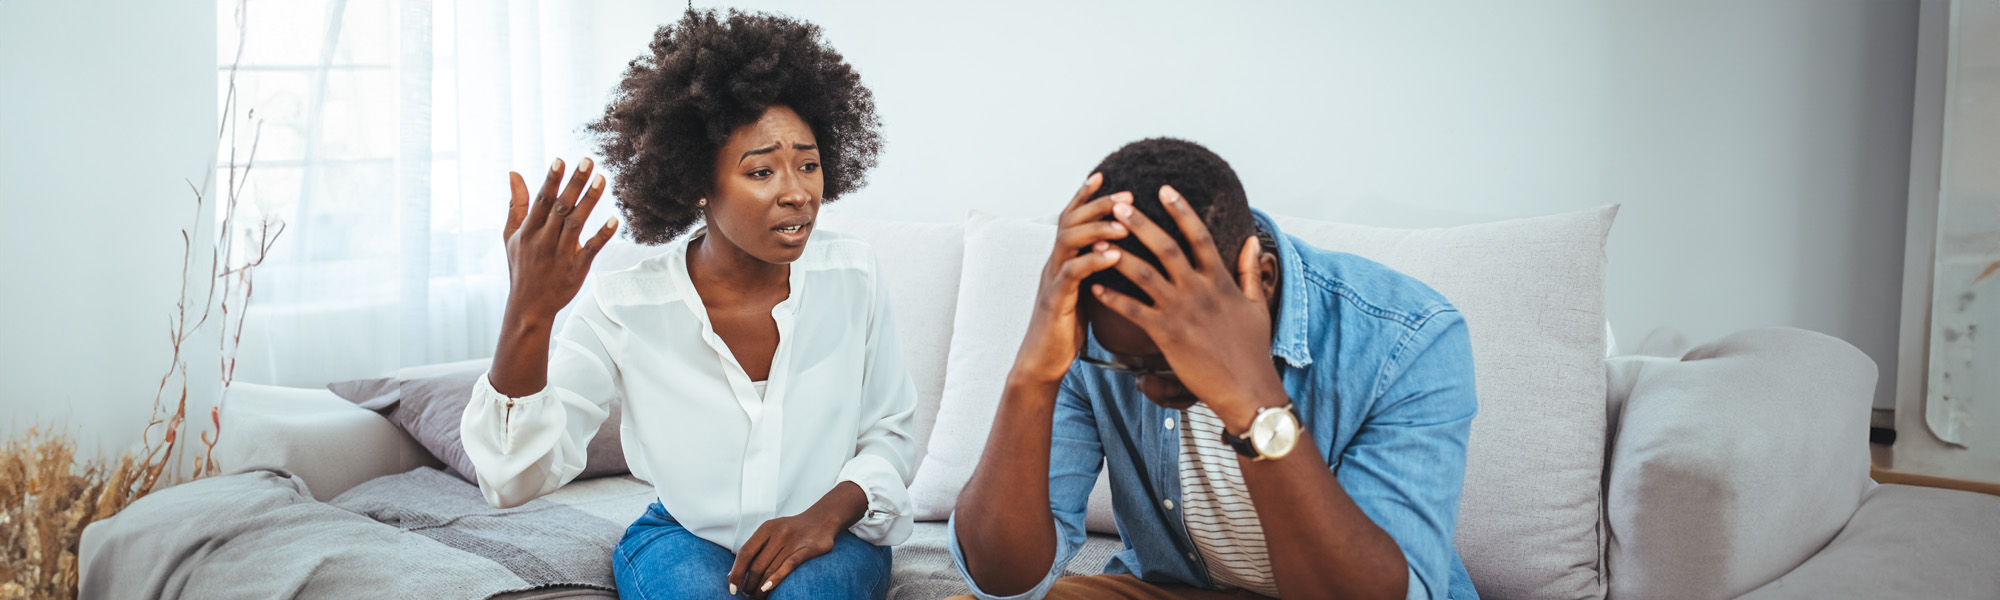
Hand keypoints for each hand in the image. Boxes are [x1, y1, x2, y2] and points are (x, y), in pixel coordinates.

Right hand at [503, 157, 619, 322]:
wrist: (529, 306)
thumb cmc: (521, 266)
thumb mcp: (511, 235)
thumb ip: (516, 204)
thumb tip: (514, 173)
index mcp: (529, 231)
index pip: (541, 201)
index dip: (551, 180)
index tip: (560, 160)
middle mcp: (544, 241)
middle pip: (560, 207)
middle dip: (574, 183)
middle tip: (587, 160)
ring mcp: (561, 255)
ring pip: (576, 224)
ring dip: (590, 201)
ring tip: (601, 179)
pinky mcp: (577, 269)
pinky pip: (591, 249)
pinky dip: (603, 235)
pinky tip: (615, 220)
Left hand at [726, 502, 848, 597]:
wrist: (823, 519)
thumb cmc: (793, 530)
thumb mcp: (772, 533)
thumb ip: (755, 550)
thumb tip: (732, 575)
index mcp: (767, 528)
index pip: (745, 552)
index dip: (736, 572)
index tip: (732, 587)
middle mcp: (779, 532)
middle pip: (757, 564)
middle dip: (749, 584)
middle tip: (747, 595)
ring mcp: (794, 540)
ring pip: (771, 569)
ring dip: (761, 588)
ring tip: (757, 597)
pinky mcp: (808, 548)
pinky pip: (789, 566)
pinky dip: (777, 578)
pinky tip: (768, 588)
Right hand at [1010, 173, 1132, 386]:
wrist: (1041, 362)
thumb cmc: (1065, 329)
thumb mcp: (1082, 293)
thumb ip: (1092, 272)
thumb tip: (1118, 255)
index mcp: (1061, 261)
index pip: (1069, 219)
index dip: (1084, 196)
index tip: (1104, 177)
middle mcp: (1053, 264)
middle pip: (1069, 221)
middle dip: (1097, 205)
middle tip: (1126, 196)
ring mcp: (1052, 281)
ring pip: (1068, 241)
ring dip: (1097, 229)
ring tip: (1123, 224)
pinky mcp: (1055, 301)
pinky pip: (1072, 274)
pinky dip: (1093, 261)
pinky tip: (1114, 256)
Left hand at [1088, 185, 1285, 430]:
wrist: (1248, 389)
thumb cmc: (1253, 350)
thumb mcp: (1257, 305)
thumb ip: (1250, 271)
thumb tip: (1252, 241)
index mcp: (1220, 281)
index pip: (1199, 236)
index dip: (1182, 210)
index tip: (1165, 189)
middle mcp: (1199, 291)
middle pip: (1166, 248)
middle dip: (1140, 224)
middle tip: (1119, 205)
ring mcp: (1182, 312)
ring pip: (1145, 275)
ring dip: (1119, 255)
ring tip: (1098, 239)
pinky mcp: (1167, 335)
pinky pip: (1134, 312)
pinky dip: (1113, 299)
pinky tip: (1095, 289)